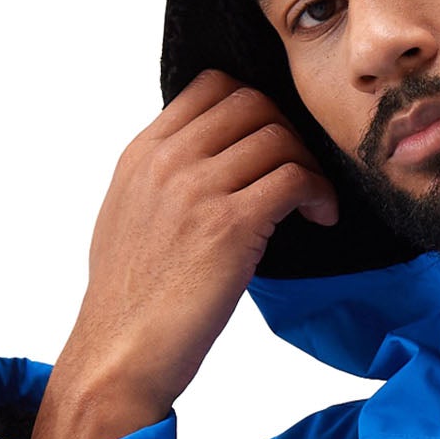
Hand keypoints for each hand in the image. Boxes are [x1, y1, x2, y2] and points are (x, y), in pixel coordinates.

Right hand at [32, 71, 337, 438]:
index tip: (271, 145)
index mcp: (142, 154)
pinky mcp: (229, 225)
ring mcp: (197, 189)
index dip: (254, 107)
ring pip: (278, 138)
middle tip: (298, 174)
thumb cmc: (131, 300)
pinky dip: (319, 195)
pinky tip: (320, 219)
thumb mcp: (129, 217)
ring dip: (309, 167)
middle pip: (251, 102)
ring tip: (312, 205)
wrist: (119, 352)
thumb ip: (163, 178)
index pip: (210, 86)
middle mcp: (167, 161)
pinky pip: (294, 179)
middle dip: (288, 133)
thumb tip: (206, 160)